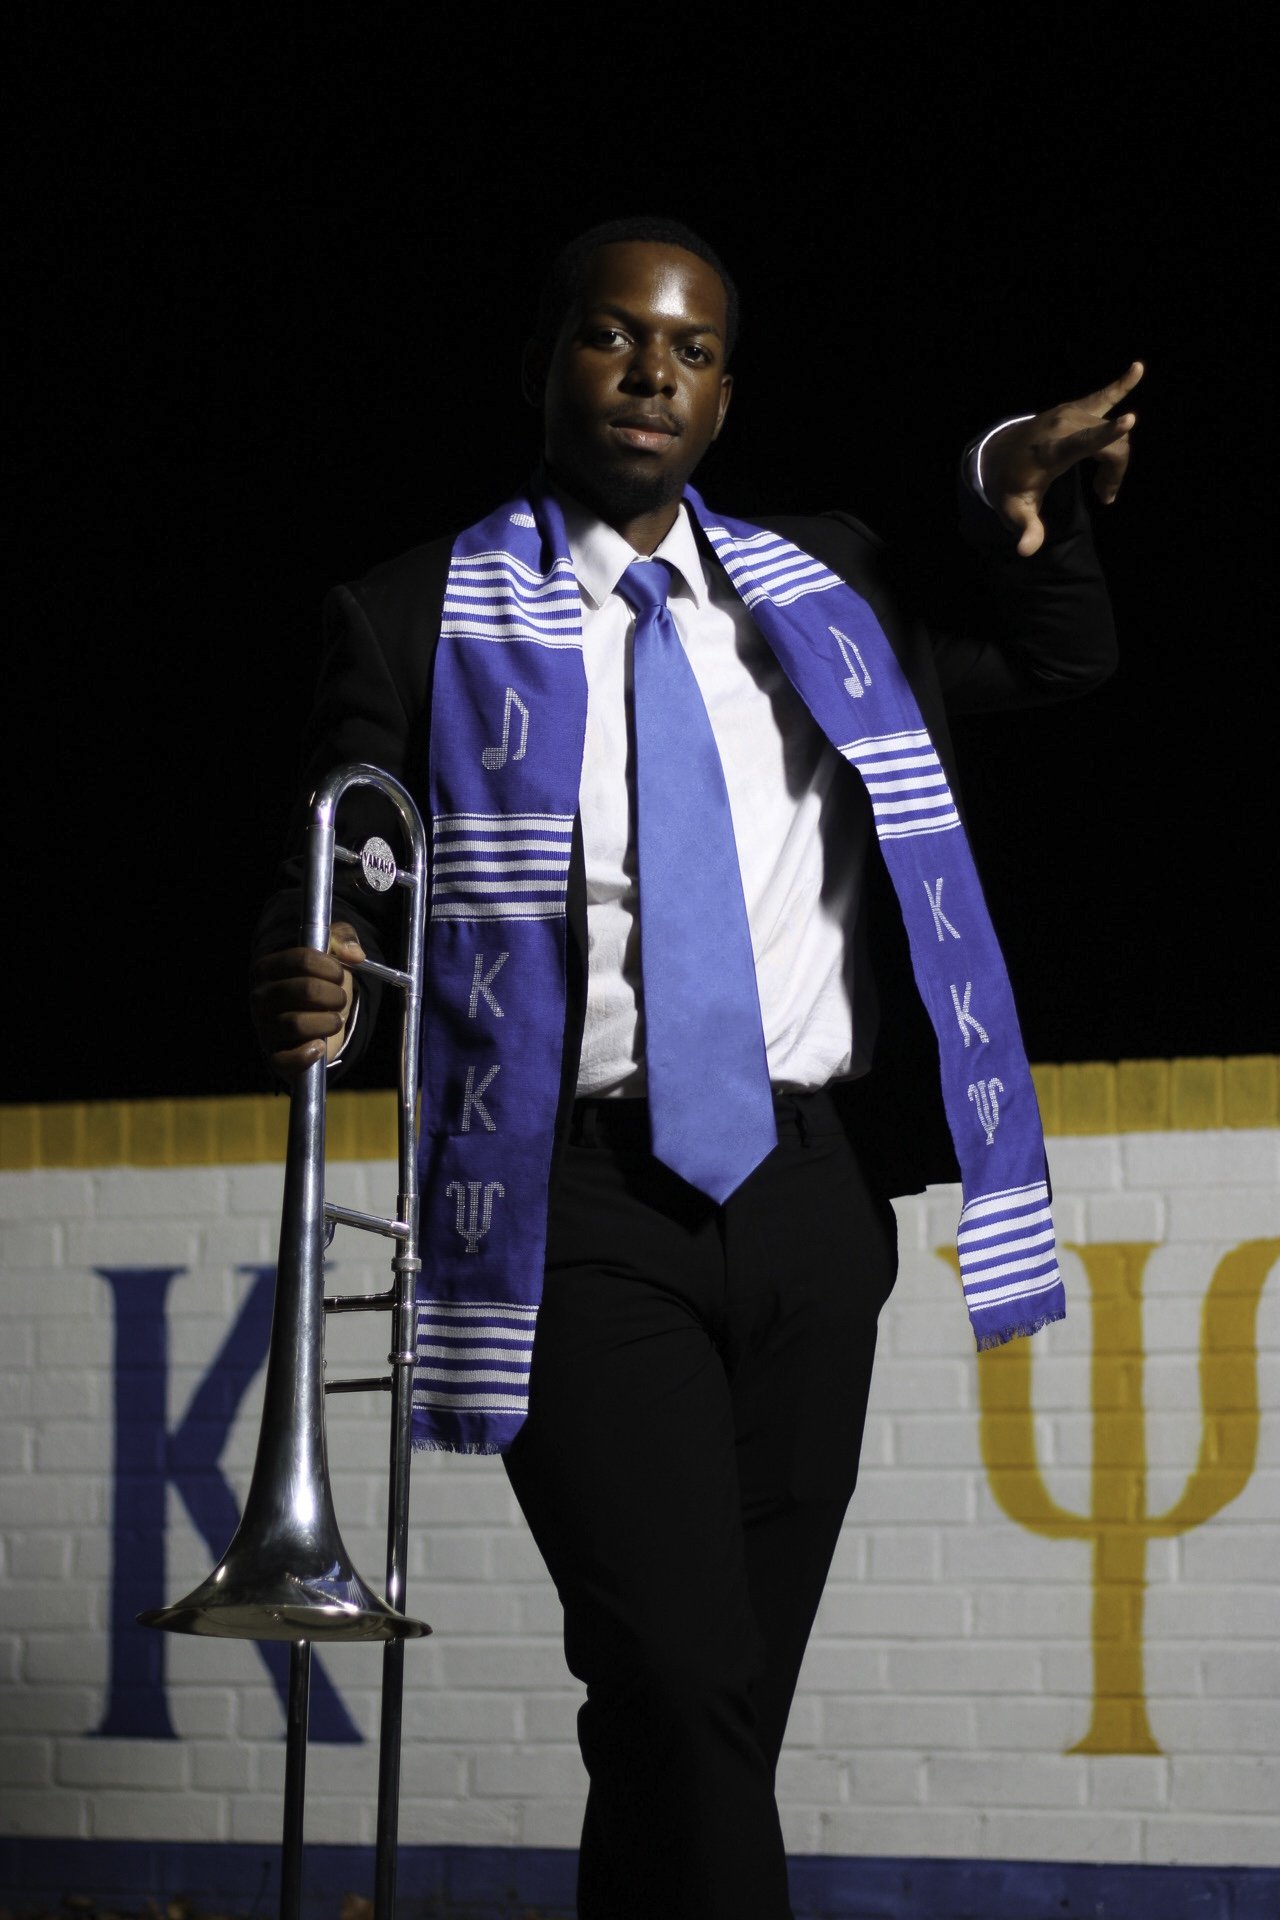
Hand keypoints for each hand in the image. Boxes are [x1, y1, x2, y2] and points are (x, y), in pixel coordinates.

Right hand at [249, 922, 364, 1075]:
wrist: (313, 1020)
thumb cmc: (320, 983)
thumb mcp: (330, 954)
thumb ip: (343, 939)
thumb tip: (354, 954)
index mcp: (268, 967)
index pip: (302, 959)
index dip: (330, 966)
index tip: (340, 973)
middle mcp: (259, 996)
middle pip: (305, 990)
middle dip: (334, 995)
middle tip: (340, 999)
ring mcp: (264, 1026)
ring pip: (296, 1023)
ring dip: (328, 1022)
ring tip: (336, 1019)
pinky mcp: (273, 1054)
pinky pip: (284, 1059)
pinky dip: (306, 1054)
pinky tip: (320, 1046)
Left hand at [982, 361, 1143, 556]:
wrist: (998, 456)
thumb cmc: (1010, 486)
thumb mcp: (1013, 512)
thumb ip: (1025, 529)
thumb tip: (1025, 551)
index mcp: (1049, 449)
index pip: (1080, 440)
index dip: (1105, 433)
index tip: (1128, 421)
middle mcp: (1061, 425)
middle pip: (1108, 443)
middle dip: (1115, 471)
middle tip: (1104, 496)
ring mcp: (1068, 413)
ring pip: (1112, 431)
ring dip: (1116, 459)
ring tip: (1104, 486)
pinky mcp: (1074, 408)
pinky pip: (1102, 395)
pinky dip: (1121, 384)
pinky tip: (1137, 367)